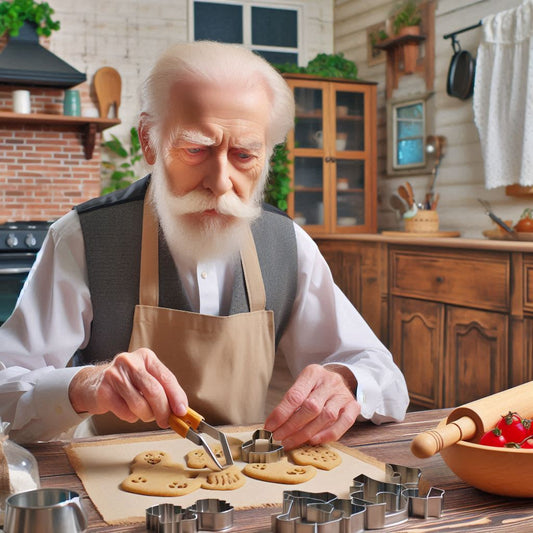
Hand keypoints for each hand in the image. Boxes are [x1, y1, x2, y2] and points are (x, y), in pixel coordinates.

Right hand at [68, 348, 187, 427]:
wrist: (92, 384)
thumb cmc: (127, 383)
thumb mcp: (147, 378)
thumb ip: (164, 390)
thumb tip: (181, 410)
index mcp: (146, 357)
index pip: (166, 378)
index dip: (176, 397)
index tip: (182, 412)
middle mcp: (130, 362)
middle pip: (154, 391)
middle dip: (163, 411)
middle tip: (166, 422)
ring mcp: (114, 375)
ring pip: (139, 404)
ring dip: (146, 415)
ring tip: (145, 413)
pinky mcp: (103, 391)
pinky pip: (125, 412)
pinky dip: (131, 417)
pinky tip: (128, 410)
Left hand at [264, 364, 359, 448]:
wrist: (340, 379)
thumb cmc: (316, 386)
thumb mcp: (302, 384)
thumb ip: (291, 401)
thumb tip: (274, 424)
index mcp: (313, 373)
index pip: (295, 395)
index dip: (281, 413)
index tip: (270, 426)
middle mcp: (330, 382)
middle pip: (311, 407)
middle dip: (291, 426)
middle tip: (278, 437)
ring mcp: (343, 394)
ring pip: (326, 417)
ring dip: (306, 434)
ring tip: (290, 442)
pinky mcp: (354, 406)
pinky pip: (344, 423)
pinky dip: (327, 435)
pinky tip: (313, 441)